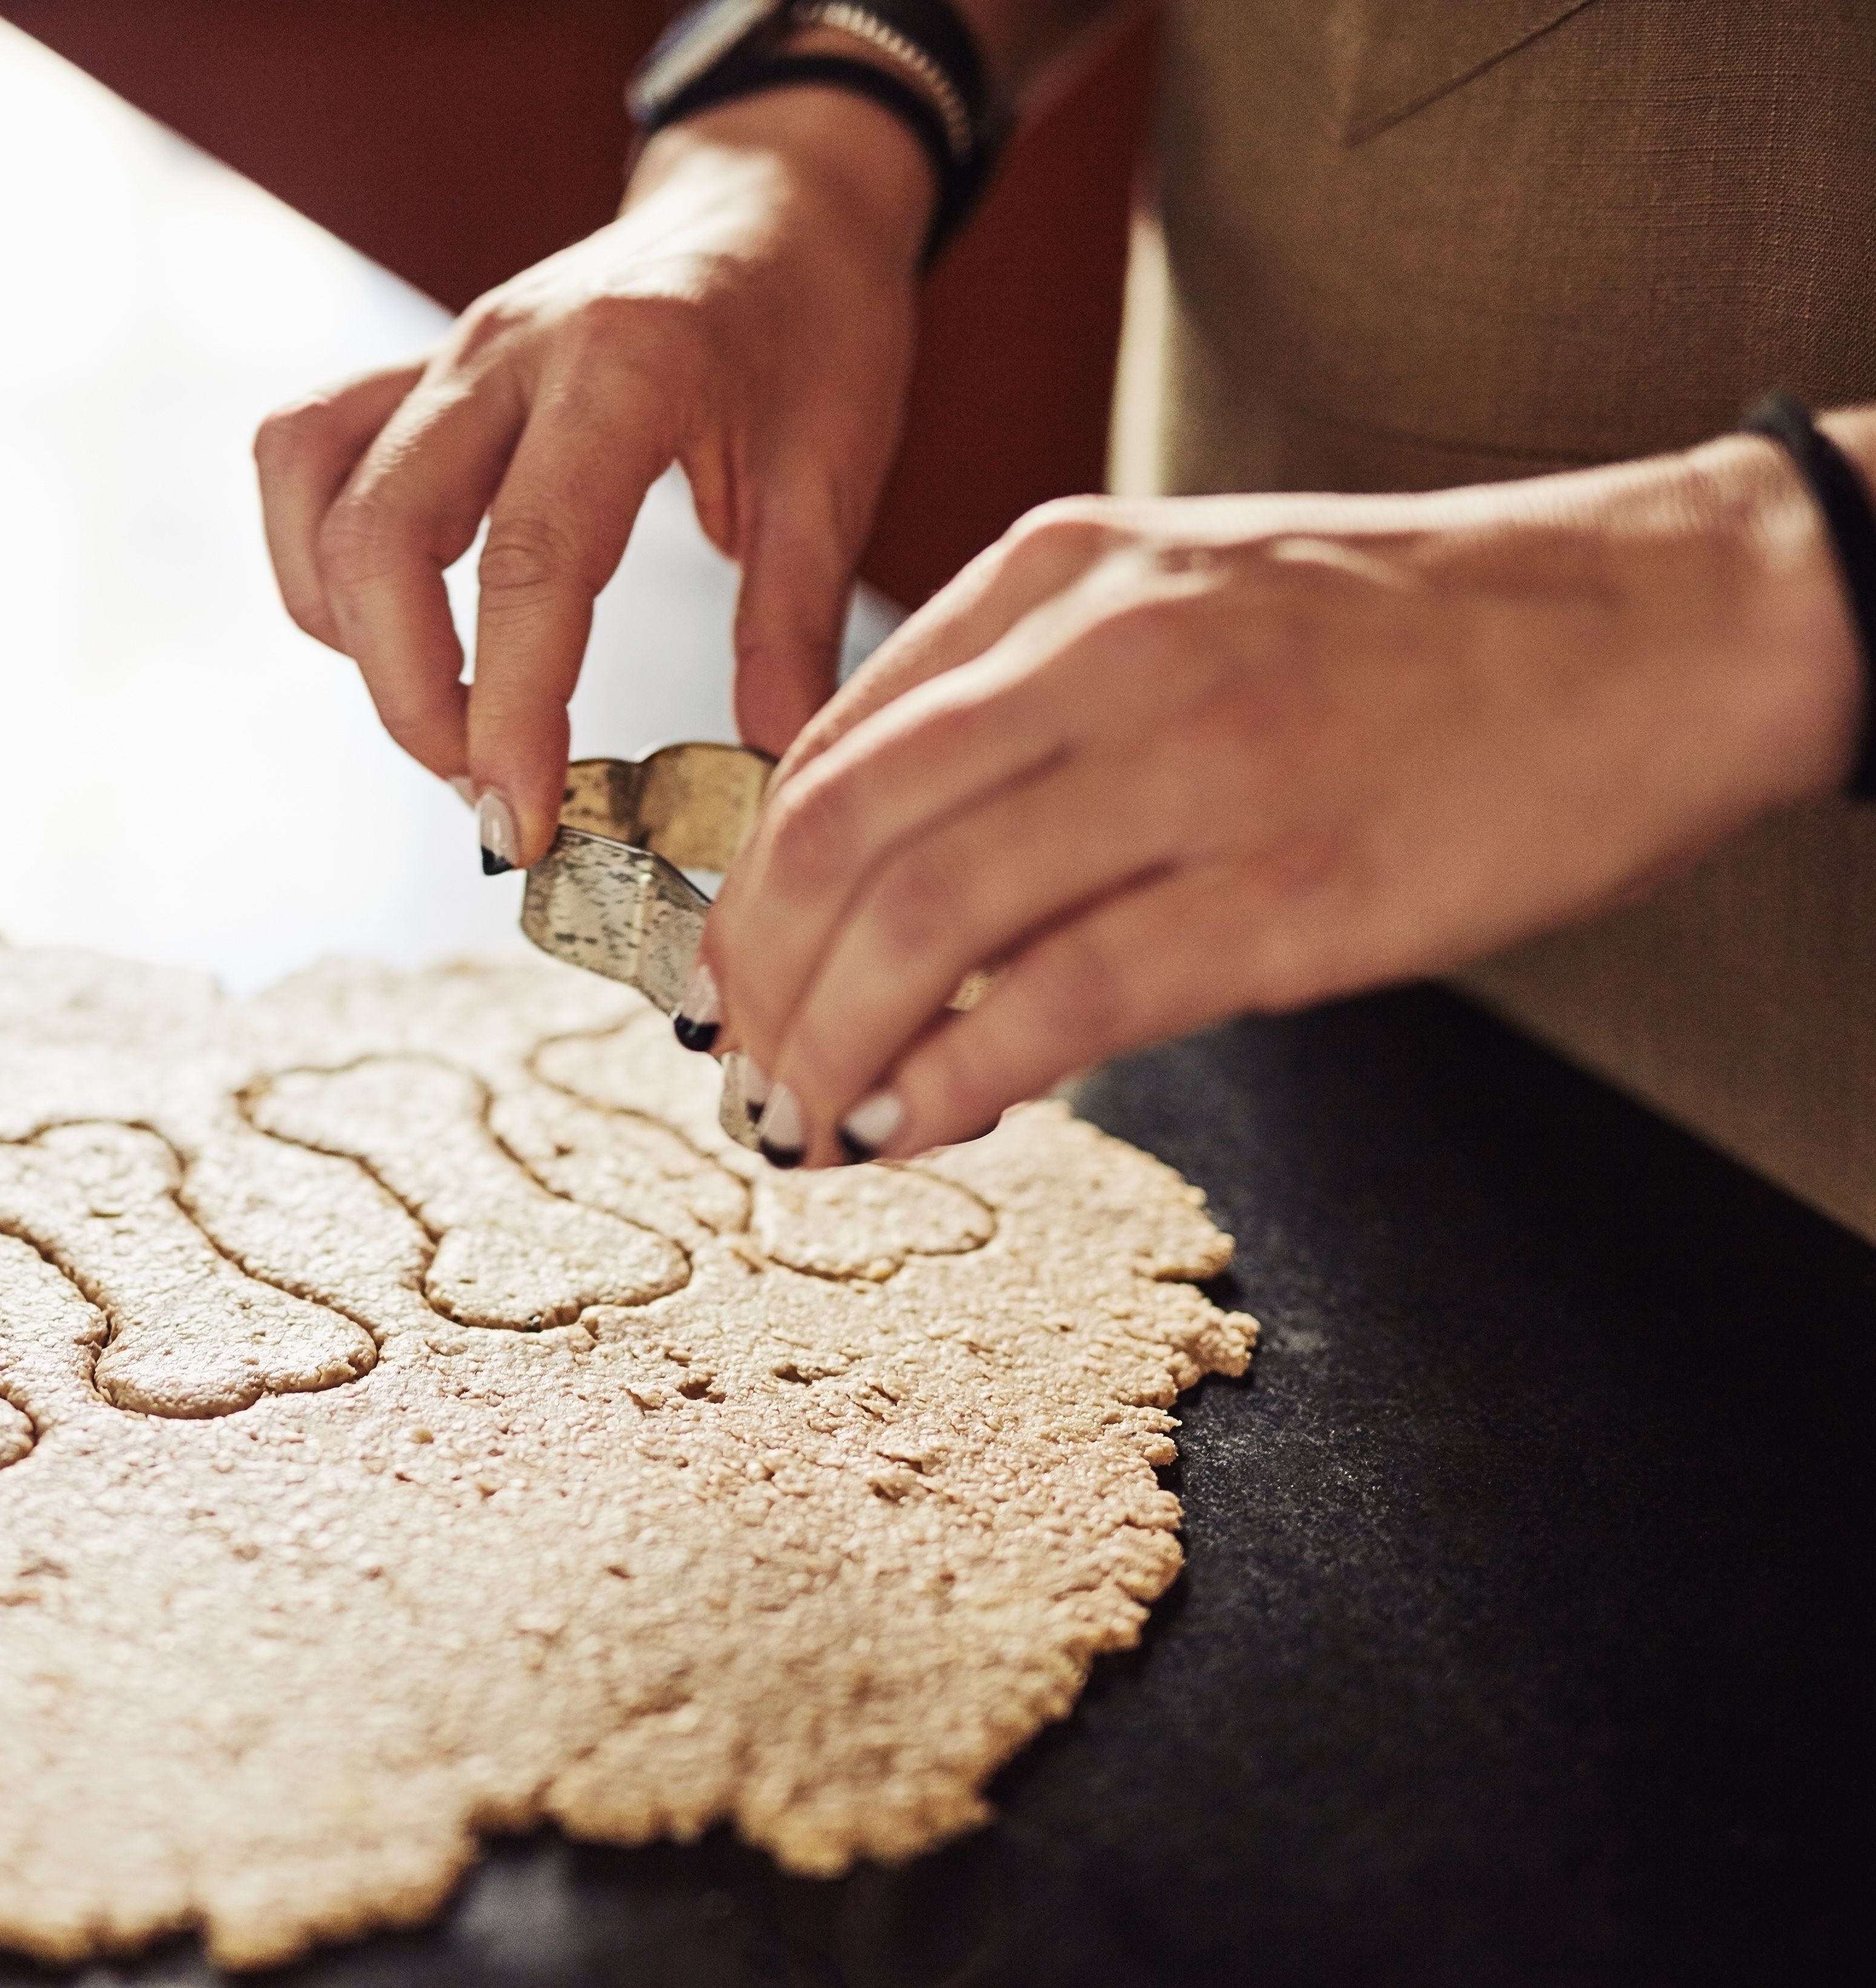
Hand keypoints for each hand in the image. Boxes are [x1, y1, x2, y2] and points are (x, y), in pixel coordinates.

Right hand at [254, 87, 936, 865]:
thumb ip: (792, 623)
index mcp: (625, 368)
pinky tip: (390, 623)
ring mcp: (445, 353)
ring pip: (315, 493)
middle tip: (487, 793)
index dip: (510, 711)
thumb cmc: (814, 323)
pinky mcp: (413, 369)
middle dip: (413, 700)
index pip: (530, 563)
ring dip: (351, 632)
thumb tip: (762, 768)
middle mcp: (507, 351)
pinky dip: (317, 555)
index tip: (521, 823)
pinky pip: (304, 453)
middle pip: (380, 539)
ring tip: (442, 712)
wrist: (776, 195)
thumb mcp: (836, 467)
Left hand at [697, 423, 1870, 1167]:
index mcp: (1060, 570)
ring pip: (922, 924)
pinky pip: (1059, 1004)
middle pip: (837, 836)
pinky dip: (950, 1083)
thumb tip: (878, 869)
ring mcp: (1199, 768)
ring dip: (830, 1047)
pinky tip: (913, 1125)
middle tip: (741, 1073)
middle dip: (757, 980)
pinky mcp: (1288, 894)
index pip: (828, 745)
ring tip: (806, 1124)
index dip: (749, 889)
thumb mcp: (1179, 593)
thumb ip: (1021, 701)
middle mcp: (1105, 651)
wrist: (1662, 623)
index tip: (731, 980)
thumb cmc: (1408, 632)